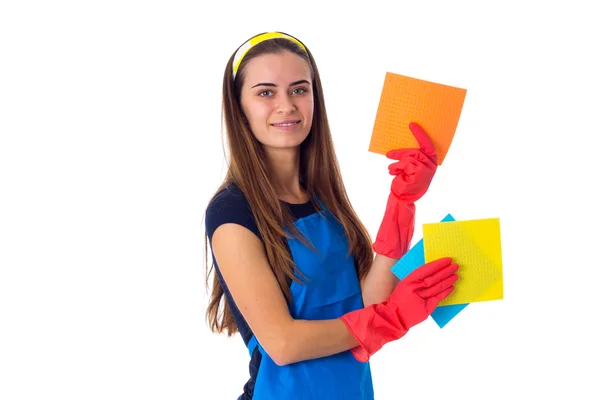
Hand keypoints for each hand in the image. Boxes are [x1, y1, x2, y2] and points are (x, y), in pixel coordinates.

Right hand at [339, 257, 457, 361]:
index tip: (447, 260)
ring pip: (437, 288)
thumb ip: (416, 280)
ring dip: (448, 281)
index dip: (437, 264)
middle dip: (445, 271)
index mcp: (408, 281)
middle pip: (433, 278)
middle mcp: (414, 290)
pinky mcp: (425, 309)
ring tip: (456, 275)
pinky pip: (438, 299)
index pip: (425, 270)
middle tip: (455, 265)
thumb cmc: (398, 300)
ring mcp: (420, 300)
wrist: (392, 317)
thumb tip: (430, 271)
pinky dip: (445, 293)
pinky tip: (451, 287)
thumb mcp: (404, 286)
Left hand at [386, 122, 437, 202]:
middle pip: (415, 151)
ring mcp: (427, 169)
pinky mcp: (419, 172)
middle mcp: (432, 165)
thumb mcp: (409, 167)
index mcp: (431, 161)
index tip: (412, 124)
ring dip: (398, 163)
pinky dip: (397, 167)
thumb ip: (410, 157)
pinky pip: (405, 163)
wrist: (403, 197)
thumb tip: (402, 143)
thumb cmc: (406, 181)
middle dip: (400, 153)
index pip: (428, 144)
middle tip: (388, 154)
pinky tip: (393, 173)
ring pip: (409, 157)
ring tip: (392, 170)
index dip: (420, 134)